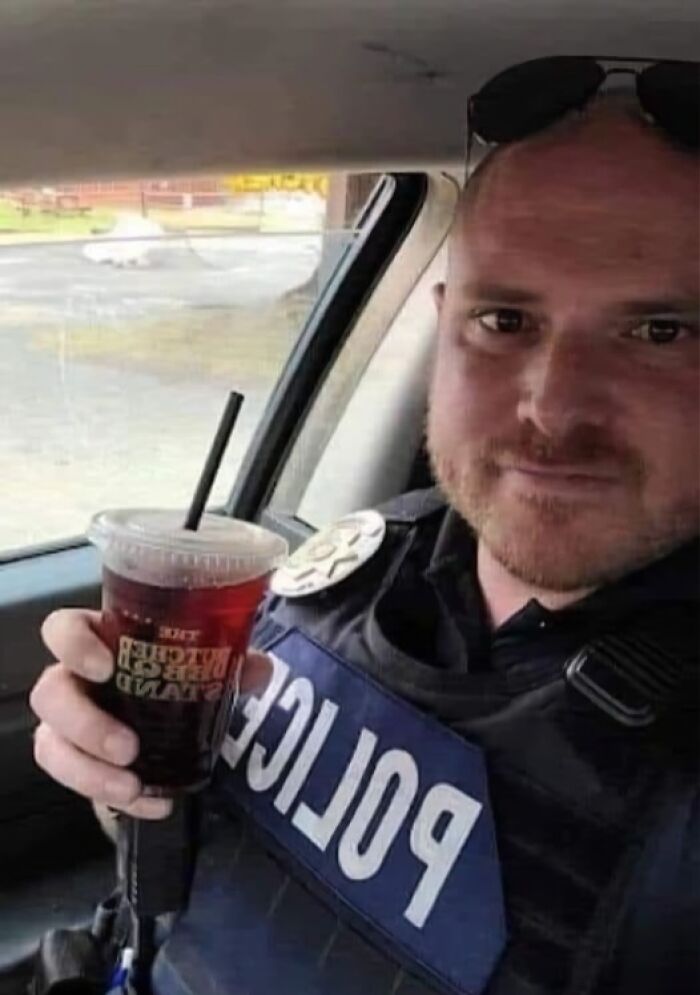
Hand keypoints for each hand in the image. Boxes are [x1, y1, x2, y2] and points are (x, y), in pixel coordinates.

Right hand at [30, 608, 270, 819]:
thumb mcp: (206, 664)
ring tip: (132, 785)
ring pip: (51, 745)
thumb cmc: (175, 678)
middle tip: (128, 747)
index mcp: (101, 642)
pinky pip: (77, 784)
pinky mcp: (77, 763)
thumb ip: (233, 662)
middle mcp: (75, 680)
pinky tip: (151, 803)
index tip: (105, 667)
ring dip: (88, 770)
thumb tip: (260, 669)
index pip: (63, 629)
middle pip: (49, 693)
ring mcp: (69, 724)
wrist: (172, 723)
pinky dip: (111, 797)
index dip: (72, 645)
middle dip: (84, 723)